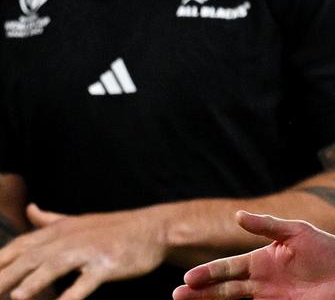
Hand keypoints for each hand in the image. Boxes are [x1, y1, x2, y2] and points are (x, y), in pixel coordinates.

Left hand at [0, 203, 168, 299]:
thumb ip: (50, 219)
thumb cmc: (114, 228)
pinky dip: (72, 295)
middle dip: (6, 276)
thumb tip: (29, 209)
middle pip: (31, 258)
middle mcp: (70, 239)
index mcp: (59, 230)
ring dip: (34, 282)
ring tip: (16, 297)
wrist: (154, 228)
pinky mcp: (107, 265)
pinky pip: (86, 282)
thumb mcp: (78, 220)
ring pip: (55, 267)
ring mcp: (89, 251)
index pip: (20, 245)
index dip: (0, 260)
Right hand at [174, 212, 334, 299]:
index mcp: (261, 261)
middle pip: (223, 289)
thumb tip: (238, 216)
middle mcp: (260, 282)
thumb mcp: (297, 232)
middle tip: (178, 296)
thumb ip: (268, 225)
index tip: (188, 279)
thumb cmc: (327, 250)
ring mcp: (269, 299)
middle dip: (200, 293)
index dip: (208, 274)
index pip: (227, 268)